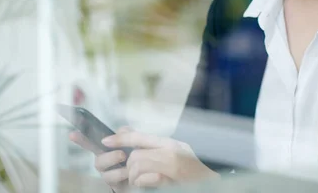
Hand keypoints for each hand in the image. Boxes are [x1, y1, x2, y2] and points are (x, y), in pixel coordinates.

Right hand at [69, 126, 161, 192]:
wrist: (159, 171)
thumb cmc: (144, 154)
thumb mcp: (138, 140)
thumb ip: (128, 133)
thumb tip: (118, 131)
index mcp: (108, 150)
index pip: (92, 144)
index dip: (81, 140)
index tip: (72, 134)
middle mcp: (107, 164)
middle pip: (98, 162)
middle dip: (108, 158)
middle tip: (122, 154)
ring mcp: (111, 176)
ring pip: (106, 175)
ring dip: (118, 170)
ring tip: (130, 167)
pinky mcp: (118, 188)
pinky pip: (117, 185)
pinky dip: (127, 179)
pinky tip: (135, 176)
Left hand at [102, 131, 219, 188]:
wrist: (213, 185)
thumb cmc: (193, 175)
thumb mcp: (173, 155)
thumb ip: (151, 146)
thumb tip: (125, 132)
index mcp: (171, 144)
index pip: (140, 136)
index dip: (121, 138)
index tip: (105, 140)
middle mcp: (172, 150)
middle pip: (135, 155)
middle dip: (130, 168)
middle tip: (134, 179)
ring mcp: (173, 164)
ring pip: (138, 166)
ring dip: (135, 179)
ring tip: (142, 185)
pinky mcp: (173, 176)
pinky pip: (148, 178)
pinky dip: (144, 183)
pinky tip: (150, 186)